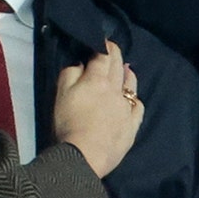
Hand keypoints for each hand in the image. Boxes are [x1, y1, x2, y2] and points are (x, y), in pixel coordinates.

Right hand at [53, 41, 143, 176]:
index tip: (101, 40)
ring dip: (128, 74)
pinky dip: (135, 99)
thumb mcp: (60, 94)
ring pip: (131, 85)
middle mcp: (115, 90)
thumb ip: (70, 74)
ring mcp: (126, 108)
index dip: (103, 45)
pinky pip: (138, 107)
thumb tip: (81, 63)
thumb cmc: (68, 123)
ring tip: (126, 69)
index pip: (103, 55)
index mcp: (97, 80)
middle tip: (112, 49)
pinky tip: (132, 99)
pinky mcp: (132, 126)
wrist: (84, 156)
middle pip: (118, 66)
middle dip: (116, 55)